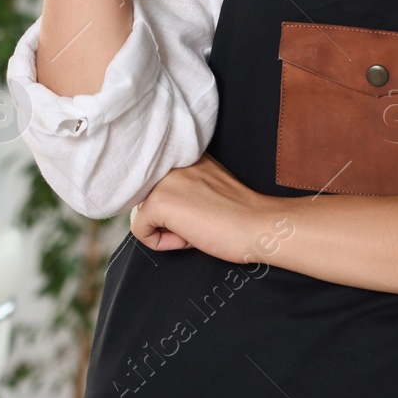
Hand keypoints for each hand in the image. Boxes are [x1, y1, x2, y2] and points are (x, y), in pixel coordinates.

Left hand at [130, 154, 280, 263]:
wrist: (258, 226)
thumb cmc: (239, 214)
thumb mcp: (206, 185)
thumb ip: (182, 184)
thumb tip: (159, 202)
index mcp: (184, 154)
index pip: (155, 181)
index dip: (174, 204)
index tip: (198, 210)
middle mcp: (170, 161)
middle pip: (146, 198)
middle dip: (168, 216)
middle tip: (199, 220)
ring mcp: (162, 181)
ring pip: (143, 212)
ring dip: (166, 227)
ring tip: (196, 227)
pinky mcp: (158, 202)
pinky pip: (140, 230)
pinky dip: (161, 243)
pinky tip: (189, 237)